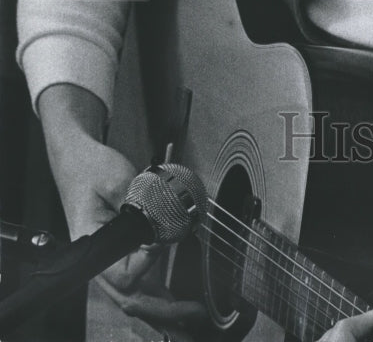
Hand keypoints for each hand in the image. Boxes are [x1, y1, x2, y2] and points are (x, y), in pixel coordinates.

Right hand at [38, 86, 206, 336]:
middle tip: (193, 311)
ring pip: (134, 297)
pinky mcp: (118, 254)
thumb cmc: (92, 168)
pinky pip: (138, 283)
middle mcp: (98, 259)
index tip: (161, 241)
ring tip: (192, 313)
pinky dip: (158, 294)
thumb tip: (160, 224)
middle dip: (162, 309)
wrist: (78, 161)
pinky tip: (178, 300)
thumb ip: (138, 202)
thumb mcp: (116, 178)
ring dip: (162, 308)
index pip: (120, 273)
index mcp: (91, 243)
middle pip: (128, 298)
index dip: (145, 262)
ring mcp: (108, 260)